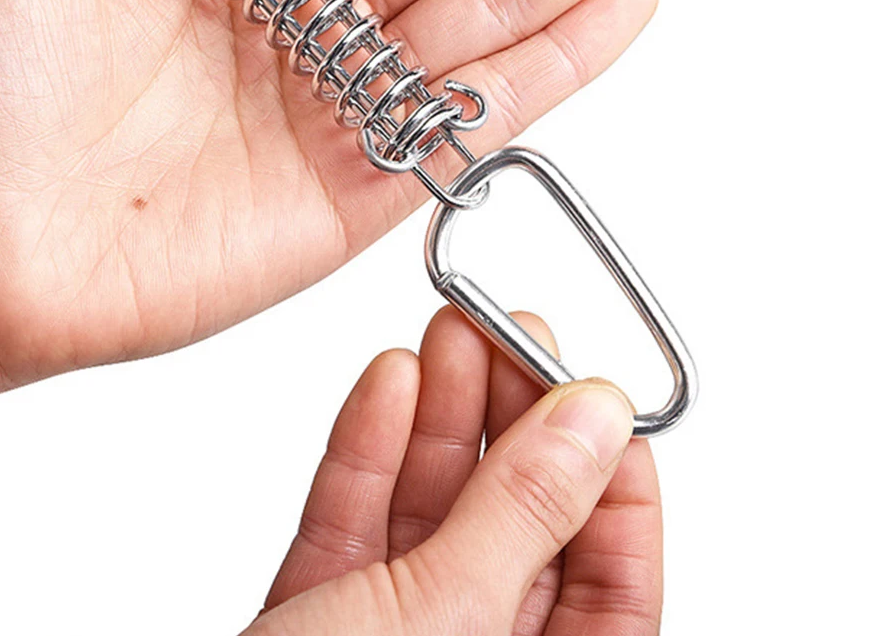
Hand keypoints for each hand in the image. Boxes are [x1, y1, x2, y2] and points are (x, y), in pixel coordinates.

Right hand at [251, 308, 659, 635]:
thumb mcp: (443, 622)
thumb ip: (519, 516)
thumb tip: (594, 422)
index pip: (615, 577)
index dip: (610, 473)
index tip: (589, 388)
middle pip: (520, 525)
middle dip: (514, 418)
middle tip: (508, 333)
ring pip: (438, 511)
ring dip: (442, 415)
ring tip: (450, 335)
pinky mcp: (324, 616)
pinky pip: (362, 521)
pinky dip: (372, 447)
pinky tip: (391, 386)